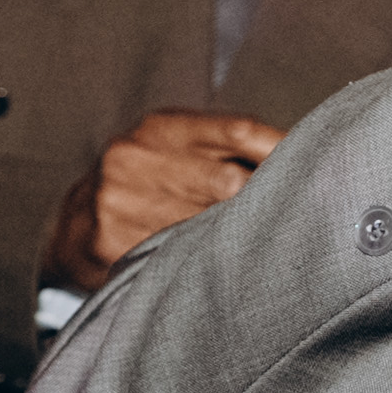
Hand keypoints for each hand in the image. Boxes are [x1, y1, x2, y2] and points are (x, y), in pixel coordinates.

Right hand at [42, 107, 287, 294]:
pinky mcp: (110, 239)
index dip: (282, 150)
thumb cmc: (146, 184)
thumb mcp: (178, 151)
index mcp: (161, 127)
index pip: (238, 131)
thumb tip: (304, 154)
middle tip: (304, 219)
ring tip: (273, 246)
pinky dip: (208, 260)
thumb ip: (230, 149)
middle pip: (228, 181)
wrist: (73, 226)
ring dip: (244, 236)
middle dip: (267, 202)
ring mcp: (119, 198)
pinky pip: (176, 252)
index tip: (318, 168)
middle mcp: (137, 155)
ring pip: (206, 221)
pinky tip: (227, 265)